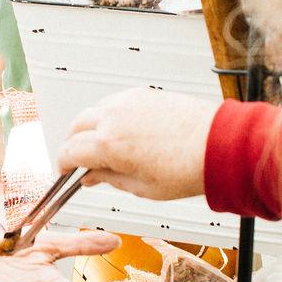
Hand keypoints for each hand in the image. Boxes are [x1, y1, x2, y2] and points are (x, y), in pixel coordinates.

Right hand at [55, 90, 216, 201]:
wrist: (218, 145)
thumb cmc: (188, 167)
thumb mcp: (141, 187)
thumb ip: (110, 179)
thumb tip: (92, 176)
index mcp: (109, 144)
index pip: (69, 151)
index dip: (64, 164)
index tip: (67, 171)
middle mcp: (114, 117)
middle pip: (76, 127)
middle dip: (73, 144)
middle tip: (80, 160)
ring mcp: (128, 102)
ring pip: (93, 111)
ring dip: (89, 128)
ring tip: (102, 146)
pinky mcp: (143, 94)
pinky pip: (114, 102)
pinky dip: (108, 115)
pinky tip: (120, 130)